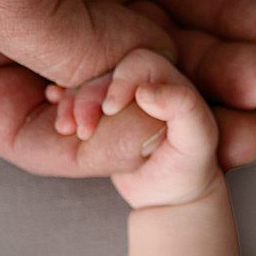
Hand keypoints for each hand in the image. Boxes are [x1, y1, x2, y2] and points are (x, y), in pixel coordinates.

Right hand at [0, 0, 255, 178]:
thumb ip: (66, 54)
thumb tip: (141, 88)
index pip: (37, 135)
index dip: (103, 150)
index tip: (158, 143)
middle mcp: (31, 20)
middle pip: (122, 99)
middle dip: (188, 118)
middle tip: (243, 133)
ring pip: (172, 48)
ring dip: (226, 72)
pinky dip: (240, 17)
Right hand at [48, 48, 220, 208]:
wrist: (167, 193)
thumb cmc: (187, 167)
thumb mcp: (198, 141)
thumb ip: (183, 109)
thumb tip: (145, 91)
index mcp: (168, 80)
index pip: (139, 62)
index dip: (122, 81)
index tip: (110, 109)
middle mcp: (140, 81)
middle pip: (106, 71)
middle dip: (88, 95)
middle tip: (81, 129)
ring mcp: (117, 95)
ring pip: (85, 84)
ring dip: (70, 103)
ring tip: (64, 129)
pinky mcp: (97, 110)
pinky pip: (73, 95)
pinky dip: (61, 103)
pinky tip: (57, 115)